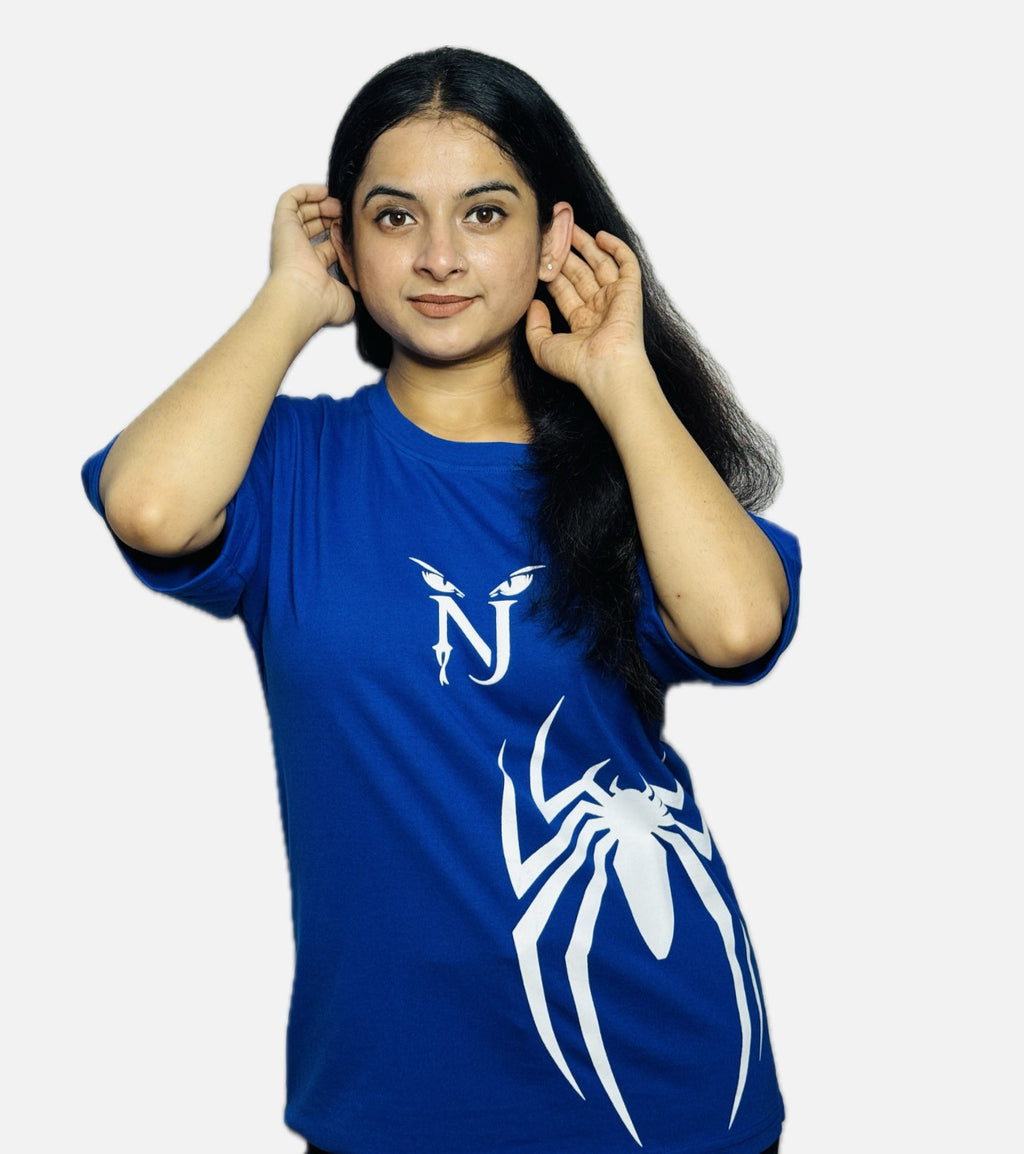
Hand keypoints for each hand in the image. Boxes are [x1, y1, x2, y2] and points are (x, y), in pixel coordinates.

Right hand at [267, 184, 354, 327]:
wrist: (304, 296)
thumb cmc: (322, 302)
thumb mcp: (348, 297)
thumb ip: (356, 287)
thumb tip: (364, 283)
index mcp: (314, 268)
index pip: (326, 245)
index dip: (341, 235)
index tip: (354, 230)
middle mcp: (301, 253)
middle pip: (314, 226)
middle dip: (332, 216)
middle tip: (347, 214)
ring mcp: (291, 238)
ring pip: (303, 211)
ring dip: (321, 203)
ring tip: (338, 204)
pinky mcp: (283, 223)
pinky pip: (291, 198)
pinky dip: (306, 191)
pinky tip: (323, 192)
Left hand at [525, 226, 649, 398]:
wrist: (606, 369)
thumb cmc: (577, 366)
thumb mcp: (543, 348)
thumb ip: (534, 325)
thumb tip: (534, 303)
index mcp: (581, 322)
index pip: (564, 289)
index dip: (552, 270)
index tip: (539, 254)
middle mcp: (599, 308)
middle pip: (581, 272)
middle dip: (567, 252)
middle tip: (554, 231)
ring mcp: (615, 299)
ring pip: (601, 263)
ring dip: (587, 244)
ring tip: (571, 225)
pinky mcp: (630, 291)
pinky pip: (626, 263)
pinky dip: (615, 247)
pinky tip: (600, 236)